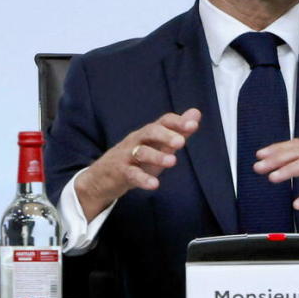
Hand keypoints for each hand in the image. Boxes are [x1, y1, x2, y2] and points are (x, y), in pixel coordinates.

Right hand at [74, 109, 200, 219]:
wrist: (102, 176)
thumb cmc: (137, 158)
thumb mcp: (159, 144)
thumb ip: (178, 131)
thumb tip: (196, 113)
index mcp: (149, 133)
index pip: (163, 121)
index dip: (177, 122)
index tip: (193, 125)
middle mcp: (138, 140)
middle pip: (150, 131)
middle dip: (166, 135)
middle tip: (181, 142)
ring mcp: (127, 155)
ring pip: (141, 152)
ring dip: (157, 156)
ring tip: (173, 161)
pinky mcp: (120, 172)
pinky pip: (131, 174)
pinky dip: (143, 179)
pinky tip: (154, 184)